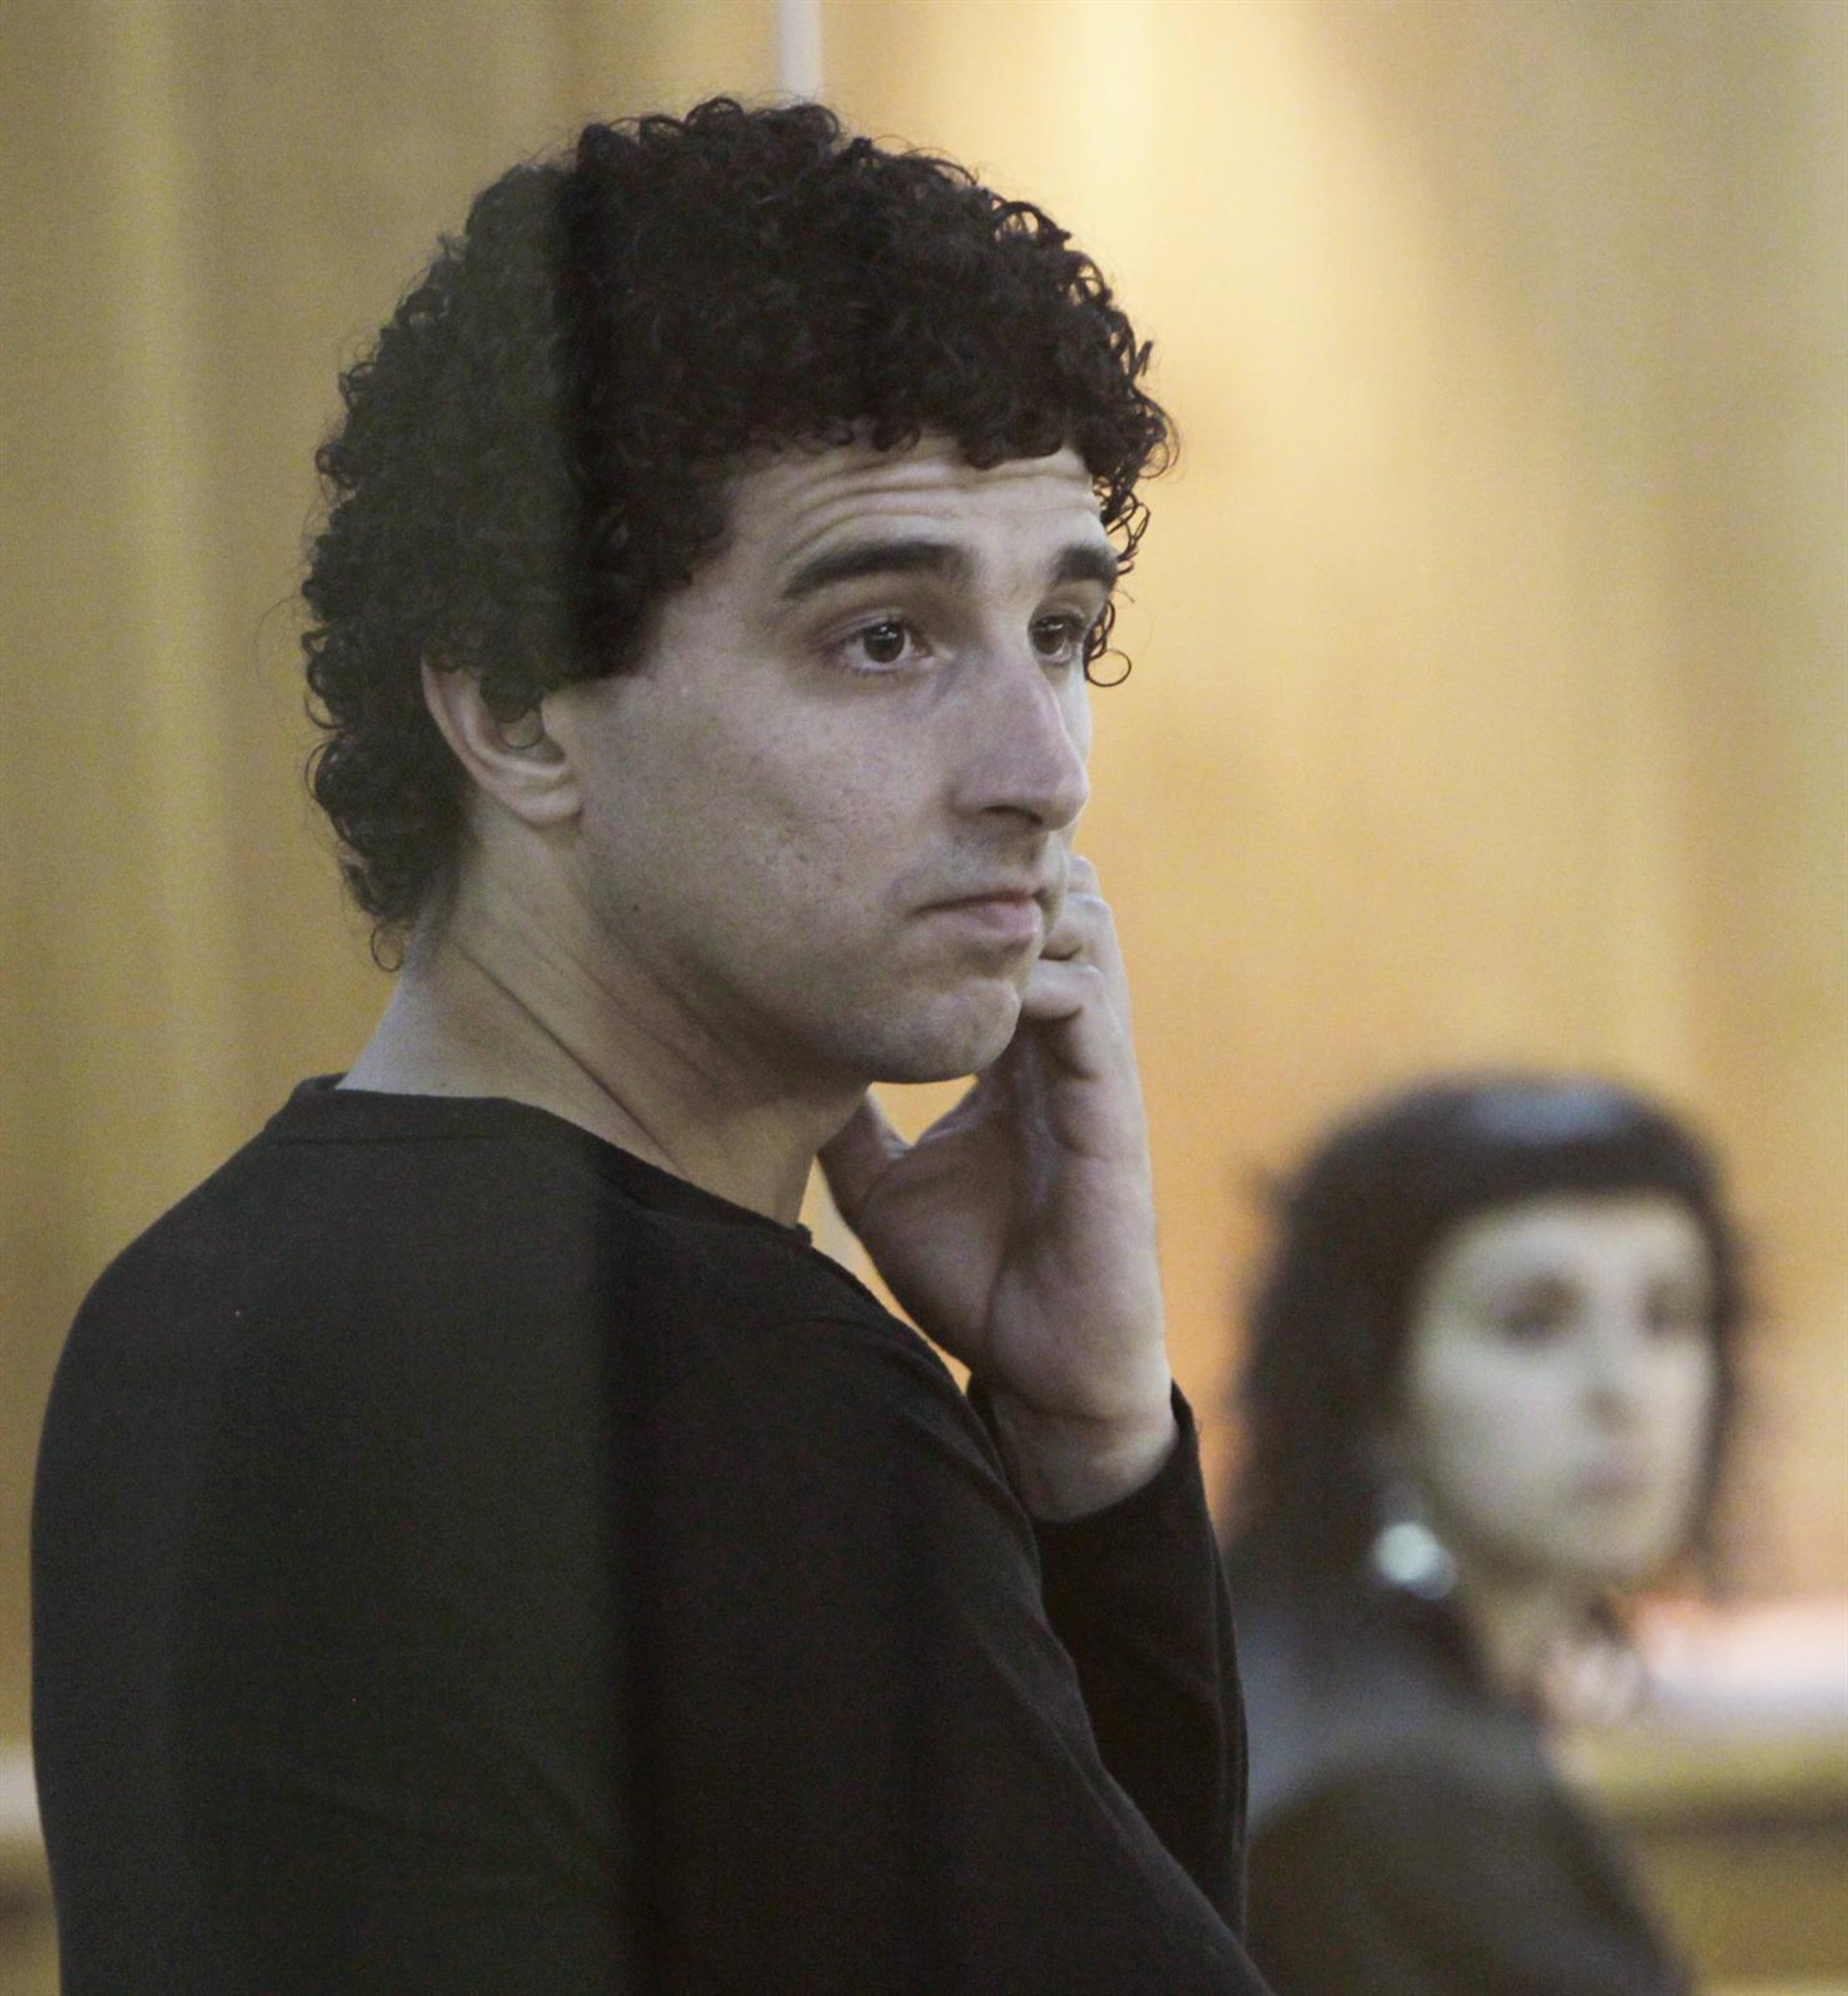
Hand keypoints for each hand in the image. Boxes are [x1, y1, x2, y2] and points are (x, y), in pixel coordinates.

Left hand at [820, 855, 1174, 1517]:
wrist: (1040, 1368)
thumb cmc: (971, 1280)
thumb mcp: (880, 1188)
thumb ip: (849, 1123)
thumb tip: (783, 1069)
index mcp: (1019, 1057)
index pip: (1014, 935)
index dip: (970, 891)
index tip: (889, 875)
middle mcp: (1064, 1047)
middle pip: (1065, 904)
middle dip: (1005, 873)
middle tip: (924, 870)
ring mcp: (1094, 1071)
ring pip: (1090, 932)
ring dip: (1027, 909)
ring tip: (949, 914)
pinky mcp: (1112, 1108)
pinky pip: (1088, 1007)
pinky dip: (1038, 978)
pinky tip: (975, 989)